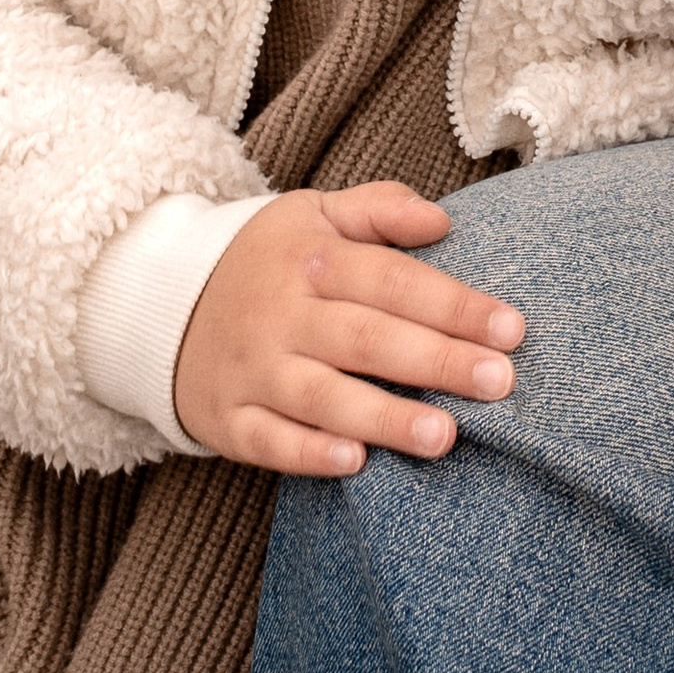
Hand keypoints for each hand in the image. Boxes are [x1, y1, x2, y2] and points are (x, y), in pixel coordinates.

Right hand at [172, 181, 524, 476]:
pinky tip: (354, 462)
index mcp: (309, 258)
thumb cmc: (267, 263)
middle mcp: (279, 313)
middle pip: (366, 338)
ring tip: (445, 436)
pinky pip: (268, 440)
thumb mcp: (313, 215)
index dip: (453, 305)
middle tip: (500, 383)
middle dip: (436, 361)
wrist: (161, 306)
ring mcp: (251, 368)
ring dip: (384, 416)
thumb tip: (442, 220)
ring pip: (321, 395)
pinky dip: (308, 452)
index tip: (512, 330)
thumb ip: (379, 210)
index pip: (392, 280)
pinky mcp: (227, 418)